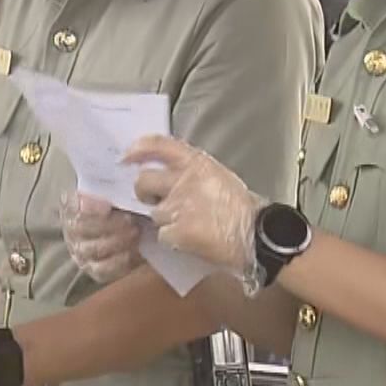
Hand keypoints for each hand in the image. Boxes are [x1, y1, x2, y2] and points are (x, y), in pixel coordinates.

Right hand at [61, 192, 145, 282]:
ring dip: (116, 241)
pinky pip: (103, 270)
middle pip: (81, 229)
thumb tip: (127, 176)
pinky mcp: (94, 270)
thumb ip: (114, 185)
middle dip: (108, 225)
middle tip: (129, 219)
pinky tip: (134, 251)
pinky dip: (119, 261)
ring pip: (92, 250)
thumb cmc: (118, 205)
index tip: (108, 206)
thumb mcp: (114, 191)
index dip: (88, 207)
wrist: (126, 229)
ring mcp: (81, 252)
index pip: (71, 206)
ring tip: (135, 233)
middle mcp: (72, 230)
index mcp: (71, 206)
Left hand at [126, 136, 264, 284]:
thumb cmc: (242, 208)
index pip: (160, 145)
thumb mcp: (219, 176)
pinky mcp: (177, 231)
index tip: (127, 157)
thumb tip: (168, 175)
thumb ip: (192, 172)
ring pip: (154, 212)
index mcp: (197, 163)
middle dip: (144, 193)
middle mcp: (184, 180)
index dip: (139, 149)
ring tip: (187, 225)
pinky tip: (190, 240)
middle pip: (144, 181)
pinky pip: (163, 235)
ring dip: (165, 220)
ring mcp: (179, 206)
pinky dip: (172, 240)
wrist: (257, 235)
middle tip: (153, 201)